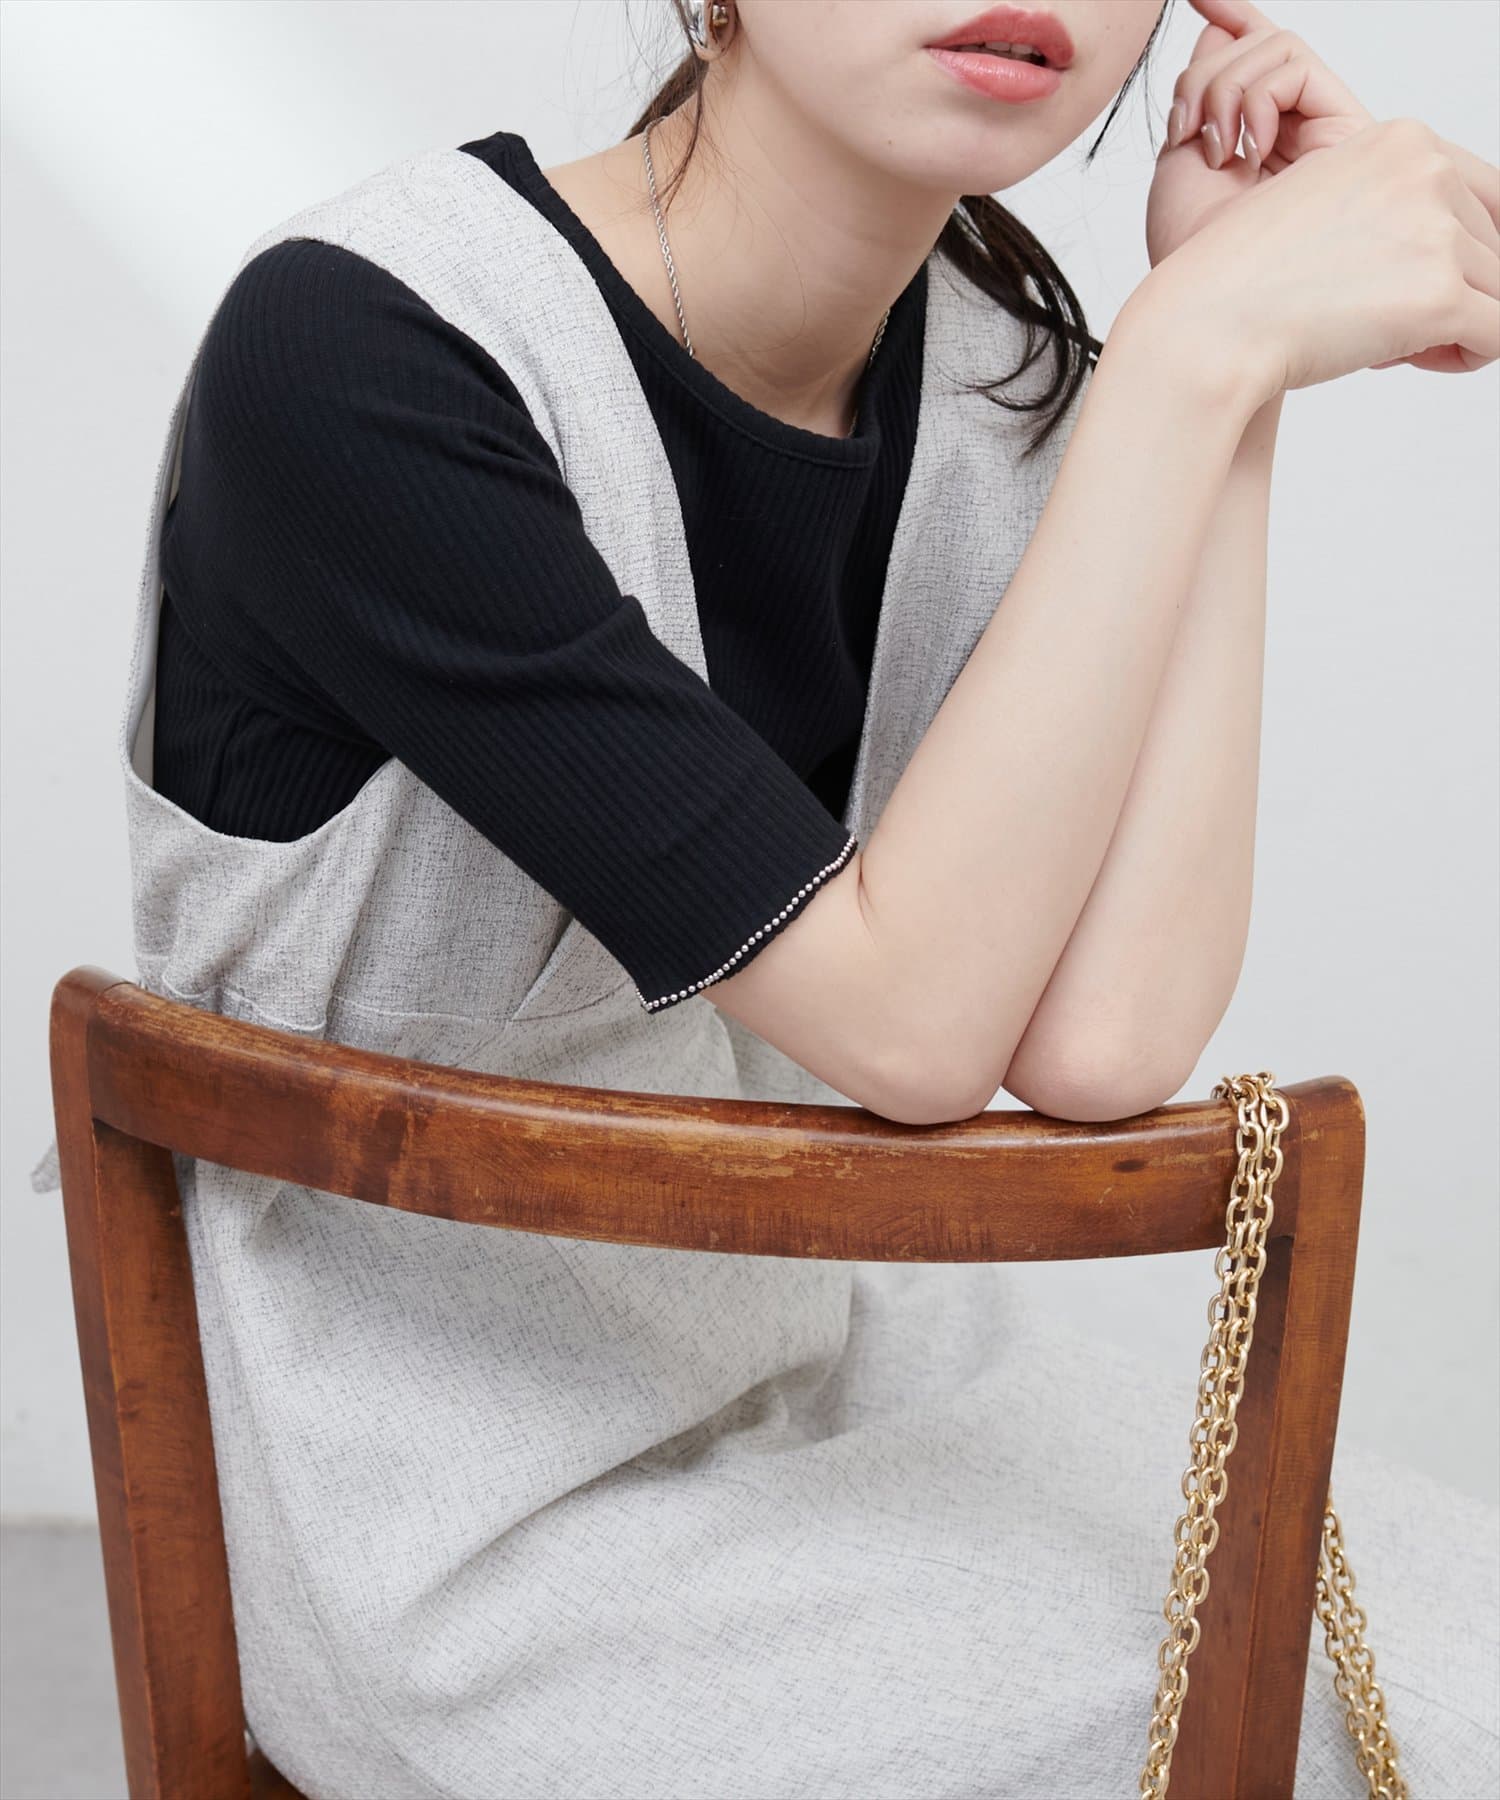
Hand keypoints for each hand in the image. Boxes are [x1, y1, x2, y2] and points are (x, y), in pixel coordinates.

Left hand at [1146, 0, 1372, 267]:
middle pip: (1260, 46)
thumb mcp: (1184, 157)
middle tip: (1189, 132)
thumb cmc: (1191, 253)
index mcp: (1261, 140)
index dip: (1232, 19)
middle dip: (1207, 74)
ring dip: (1227, 87)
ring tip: (1218, 149)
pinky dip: (1256, 95)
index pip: (1257, 61)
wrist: (1208, 300)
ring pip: (1278, 48)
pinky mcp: (1348, 133)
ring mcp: (1324, 133)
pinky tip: (1247, 146)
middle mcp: (1297, 134)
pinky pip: (1299, 66)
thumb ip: (1203, 93)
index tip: (1198, 0)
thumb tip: (1215, 27)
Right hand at [1146, 0, 1499, 376]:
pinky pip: (1498, 334)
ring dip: (1454, 326)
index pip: (1484, 197)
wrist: (1205, 327)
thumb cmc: (1241, 284)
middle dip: (1452, 291)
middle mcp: (1426, 174)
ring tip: (1388, 343)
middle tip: (1386, 323)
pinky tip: (1415, 361)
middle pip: (1492, 247)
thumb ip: (1389, 211)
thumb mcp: (1322, 210)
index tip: (1410, 281)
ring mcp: (1436, 235)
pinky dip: (1466, 355)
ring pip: (1497, 291)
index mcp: (1401, 142)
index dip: (1459, 250)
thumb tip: (1445, 252)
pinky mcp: (1439, 297)